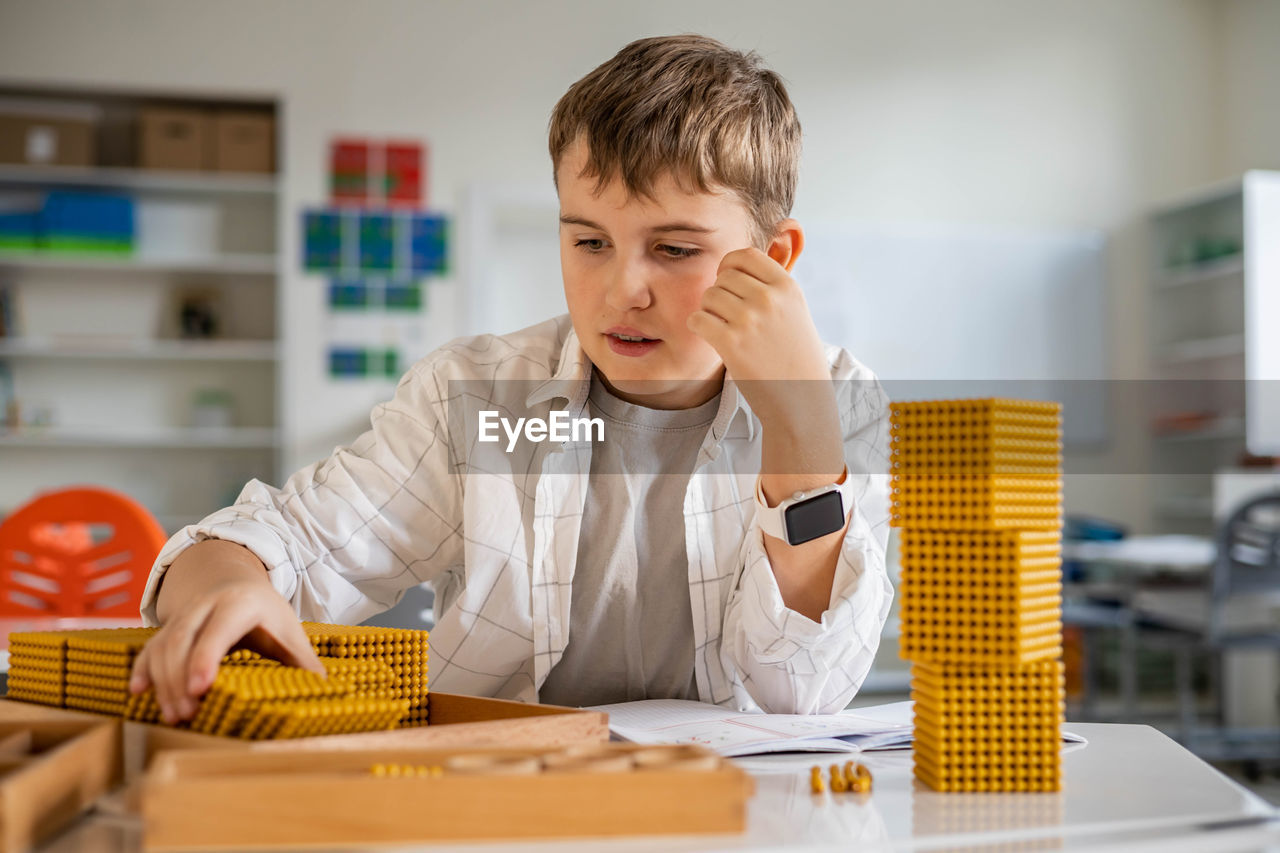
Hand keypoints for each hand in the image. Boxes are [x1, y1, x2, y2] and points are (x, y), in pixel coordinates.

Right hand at [128, 578, 323, 723]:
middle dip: (179, 677)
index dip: (207, 656)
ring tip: (173, 715)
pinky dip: (142, 669)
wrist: (235, 582)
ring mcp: (183, 615)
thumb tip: (325, 693)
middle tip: (185, 714)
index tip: (199, 688)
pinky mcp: (167, 627)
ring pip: (163, 644)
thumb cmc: (267, 615)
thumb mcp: (289, 631)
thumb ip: (303, 661)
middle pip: (183, 638)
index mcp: (241, 603)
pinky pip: (149, 647)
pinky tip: (138, 693)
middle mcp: (206, 604)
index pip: (220, 629)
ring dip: (163, 680)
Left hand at [686, 247, 831, 426]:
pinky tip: (711, 337)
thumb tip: (738, 263)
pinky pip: (698, 319)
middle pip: (724, 277)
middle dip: (719, 292)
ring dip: (709, 311)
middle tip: (725, 314)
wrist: (802, 399)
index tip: (728, 281)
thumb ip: (772, 287)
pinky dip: (698, 327)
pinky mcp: (731, 343)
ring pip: (709, 296)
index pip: (746, 255)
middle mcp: (769, 299)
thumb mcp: (796, 312)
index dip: (730, 265)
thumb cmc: (796, 357)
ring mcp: (749, 320)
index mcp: (787, 287)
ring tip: (723, 329)